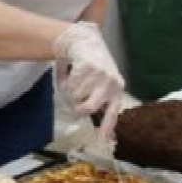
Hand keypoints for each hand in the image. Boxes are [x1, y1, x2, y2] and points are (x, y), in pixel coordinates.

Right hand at [52, 22, 124, 138]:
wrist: (86, 40)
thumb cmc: (93, 67)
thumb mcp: (102, 84)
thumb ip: (96, 102)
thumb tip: (88, 120)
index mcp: (116, 90)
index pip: (112, 113)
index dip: (106, 128)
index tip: (103, 142)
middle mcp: (111, 83)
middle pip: (87, 108)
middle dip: (76, 108)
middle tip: (72, 105)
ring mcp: (100, 74)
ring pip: (75, 96)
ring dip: (69, 92)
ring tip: (73, 82)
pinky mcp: (87, 66)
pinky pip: (69, 85)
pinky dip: (64, 82)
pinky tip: (70, 73)